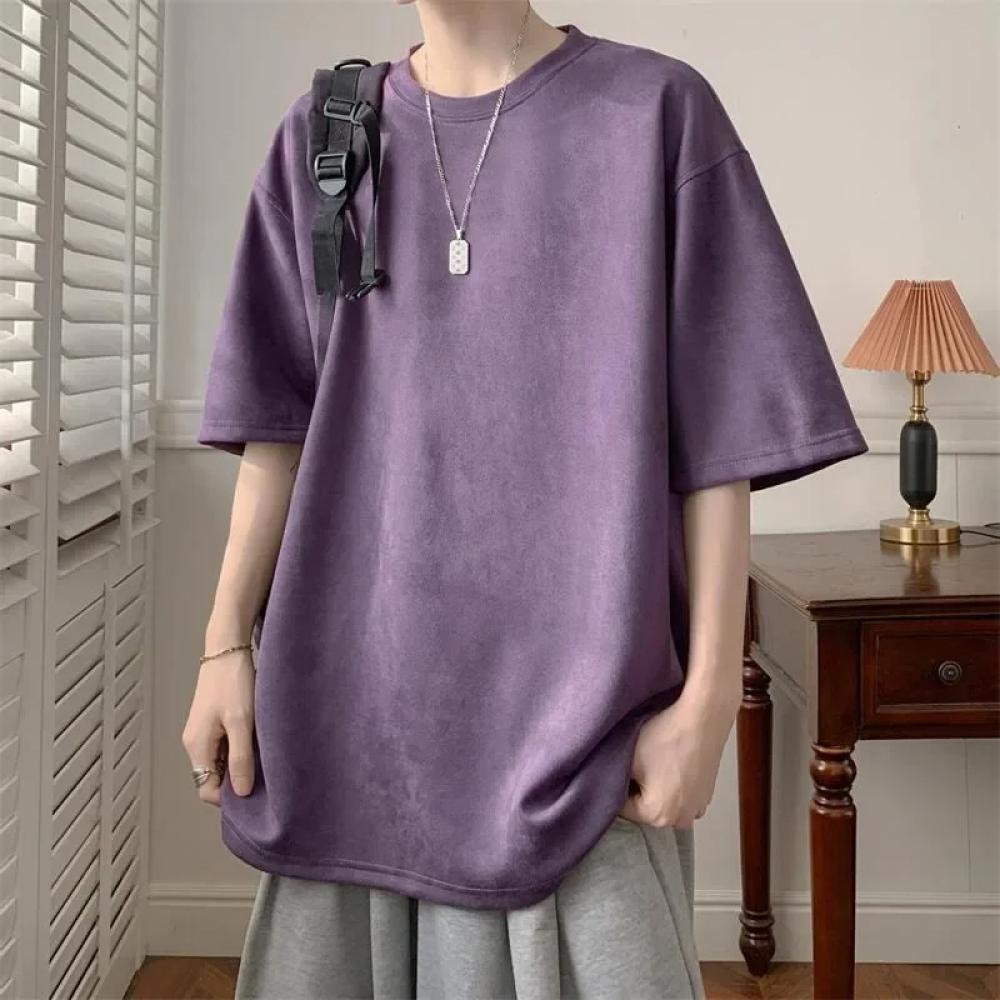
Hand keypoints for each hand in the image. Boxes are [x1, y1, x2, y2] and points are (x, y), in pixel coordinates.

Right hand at [181, 648, 255, 805]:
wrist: (227, 648)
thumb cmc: (233, 682)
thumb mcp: (242, 722)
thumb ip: (240, 758)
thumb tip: (242, 793)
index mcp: (198, 747)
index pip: (207, 790)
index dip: (229, 797)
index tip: (256, 793)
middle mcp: (195, 743)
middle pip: (213, 778)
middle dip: (236, 781)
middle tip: (264, 776)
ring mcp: (203, 732)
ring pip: (220, 762)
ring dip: (239, 764)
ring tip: (264, 757)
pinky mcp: (213, 722)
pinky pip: (224, 747)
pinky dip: (239, 749)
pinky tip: (257, 742)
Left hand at [618, 685, 739, 827]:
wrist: (702, 718)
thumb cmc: (663, 736)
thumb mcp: (627, 757)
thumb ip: (611, 779)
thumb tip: (606, 785)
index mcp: (656, 815)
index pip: (622, 807)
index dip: (615, 784)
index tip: (616, 767)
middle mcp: (679, 820)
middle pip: (644, 807)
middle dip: (636, 788)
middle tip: (634, 763)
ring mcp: (697, 808)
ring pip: (662, 801)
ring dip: (655, 786)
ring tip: (654, 761)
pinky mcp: (706, 795)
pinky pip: (680, 794)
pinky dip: (673, 783)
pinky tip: (671, 762)